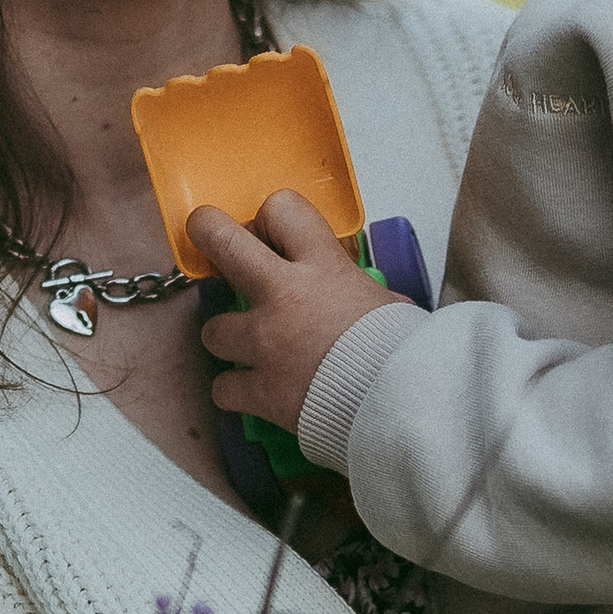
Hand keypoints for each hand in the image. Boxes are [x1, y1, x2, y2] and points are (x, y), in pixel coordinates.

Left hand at [193, 192, 408, 436]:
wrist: (403, 404)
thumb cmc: (405, 354)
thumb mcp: (391, 305)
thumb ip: (367, 296)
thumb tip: (377, 302)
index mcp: (324, 267)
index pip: (283, 209)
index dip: (271, 218)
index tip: (269, 233)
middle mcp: (285, 296)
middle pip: (224, 243)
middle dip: (209, 232)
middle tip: (206, 232)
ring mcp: (265, 343)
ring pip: (213, 329)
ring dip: (228, 338)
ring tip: (249, 349)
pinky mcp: (261, 390)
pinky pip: (223, 388)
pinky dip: (235, 392)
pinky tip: (254, 394)